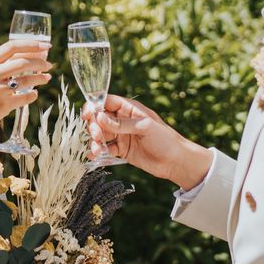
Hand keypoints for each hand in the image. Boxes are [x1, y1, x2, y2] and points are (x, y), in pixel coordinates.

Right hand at [0, 39, 51, 130]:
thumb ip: (3, 63)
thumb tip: (31, 54)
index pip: (13, 46)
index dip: (32, 44)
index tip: (46, 45)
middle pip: (22, 62)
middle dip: (40, 62)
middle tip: (49, 64)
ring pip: (27, 80)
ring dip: (41, 78)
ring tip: (47, 78)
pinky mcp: (4, 104)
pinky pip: (25, 97)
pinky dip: (33, 95)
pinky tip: (35, 93)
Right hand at [83, 95, 211, 188]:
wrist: (175, 161)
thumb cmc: (165, 139)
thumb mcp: (144, 127)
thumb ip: (122, 124)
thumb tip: (100, 118)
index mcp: (129, 109)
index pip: (106, 102)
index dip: (94, 106)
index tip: (88, 115)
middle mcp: (122, 120)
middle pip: (99, 118)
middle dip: (94, 126)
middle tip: (97, 136)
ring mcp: (121, 135)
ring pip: (100, 134)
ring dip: (95, 141)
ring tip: (98, 150)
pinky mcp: (121, 150)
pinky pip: (105, 148)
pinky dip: (98, 152)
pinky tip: (94, 156)